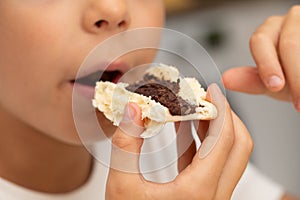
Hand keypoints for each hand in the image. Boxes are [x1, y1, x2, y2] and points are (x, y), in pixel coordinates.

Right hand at [105, 84, 252, 199]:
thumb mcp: (122, 187)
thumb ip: (126, 145)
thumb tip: (132, 111)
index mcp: (198, 191)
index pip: (224, 140)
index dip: (221, 110)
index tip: (213, 90)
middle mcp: (213, 194)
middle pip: (238, 147)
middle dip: (226, 117)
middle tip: (207, 98)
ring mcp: (211, 196)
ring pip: (226, 155)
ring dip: (213, 128)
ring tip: (193, 108)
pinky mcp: (202, 195)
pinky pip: (210, 164)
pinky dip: (200, 143)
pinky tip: (182, 130)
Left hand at [222, 5, 299, 110]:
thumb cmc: (294, 77)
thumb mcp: (272, 83)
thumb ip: (252, 81)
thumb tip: (226, 80)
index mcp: (269, 31)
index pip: (260, 41)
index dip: (267, 66)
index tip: (275, 87)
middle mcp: (289, 20)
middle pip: (288, 44)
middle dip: (295, 77)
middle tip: (299, 101)